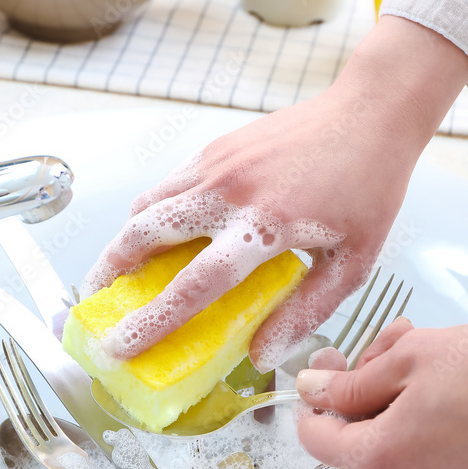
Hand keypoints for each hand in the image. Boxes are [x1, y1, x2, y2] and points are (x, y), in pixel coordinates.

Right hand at [83, 17, 467, 368]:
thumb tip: (262, 355)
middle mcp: (229, 193)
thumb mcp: (352, 262)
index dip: (153, 322)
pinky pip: (168, 186)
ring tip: (118, 273)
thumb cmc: (367, 189)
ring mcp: (218, 164)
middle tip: (98, 304)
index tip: (121, 348)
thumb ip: (305, 312)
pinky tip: (159, 234)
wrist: (369, 113)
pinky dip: (151, 213)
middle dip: (110, 273)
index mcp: (264, 227)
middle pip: (144, 236)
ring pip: (146, 206)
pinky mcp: (216, 148)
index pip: (194, 285)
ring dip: (124, 242)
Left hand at [296, 321, 467, 468]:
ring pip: (384, 429)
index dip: (314, 393)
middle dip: (363, 378)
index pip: (313, 436)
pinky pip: (413, 441)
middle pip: (352, 430)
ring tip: (419, 343)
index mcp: (378, 461)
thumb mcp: (409, 359)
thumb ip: (350, 381)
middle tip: (389, 339)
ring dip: (392, 384)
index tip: (328, 360)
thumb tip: (312, 390)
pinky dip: (415, 405)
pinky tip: (437, 370)